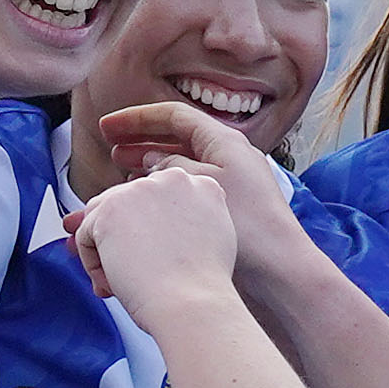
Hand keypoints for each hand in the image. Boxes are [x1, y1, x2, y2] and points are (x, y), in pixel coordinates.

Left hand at [68, 162, 240, 325]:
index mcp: (203, 184)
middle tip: (137, 275)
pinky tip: (116, 284)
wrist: (194, 305)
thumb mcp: (210, 240)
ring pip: (103, 218)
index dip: (150, 233)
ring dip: (109, 253)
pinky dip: (95, 266)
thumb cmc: (201, 286)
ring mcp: (141, 190)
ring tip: (126, 282)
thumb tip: (144, 220)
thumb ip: (185, 220)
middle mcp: (173, 179)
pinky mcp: (111, 209)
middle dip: (124, 242)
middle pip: (128, 205)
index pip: (158, 200)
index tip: (155, 259)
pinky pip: (86, 236)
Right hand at [91, 98, 306, 270]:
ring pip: (182, 164)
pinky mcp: (229, 208)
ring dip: (151, 166)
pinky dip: (166, 189)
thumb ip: (171, 166)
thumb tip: (153, 161)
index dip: (137, 119)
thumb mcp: (201, 185)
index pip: (175, 116)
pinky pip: (190, 187)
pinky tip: (147, 202)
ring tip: (121, 173)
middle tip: (110, 147)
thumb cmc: (248, 225)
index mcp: (225, 141)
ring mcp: (231, 182)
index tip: (107, 128)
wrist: (281, 271)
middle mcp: (229, 156)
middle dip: (141, 141)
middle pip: (177, 138)